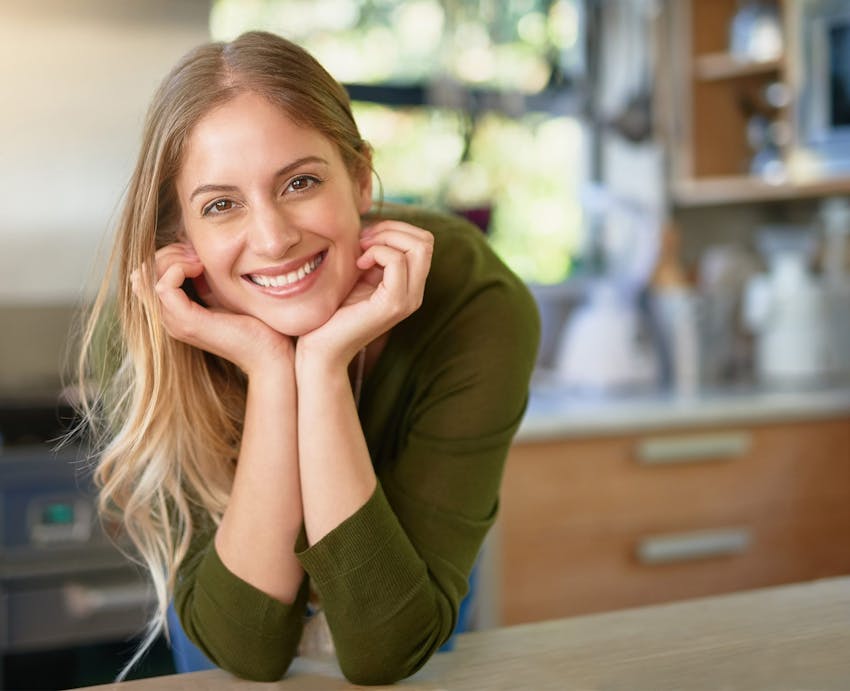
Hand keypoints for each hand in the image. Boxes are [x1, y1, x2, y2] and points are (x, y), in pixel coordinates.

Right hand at [134, 242, 293, 375]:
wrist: (271, 352)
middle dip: (167, 254)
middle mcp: (169, 319)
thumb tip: (196, 250)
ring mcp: (176, 322)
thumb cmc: (255, 322)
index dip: (166, 256)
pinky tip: (200, 267)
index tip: (196, 253)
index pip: (145, 274)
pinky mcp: (188, 323)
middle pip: (142, 273)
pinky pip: (163, 286)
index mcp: (175, 311)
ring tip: (200, 260)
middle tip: (198, 254)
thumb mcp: (224, 293)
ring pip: (148, 277)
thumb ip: (206, 278)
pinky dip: (178, 268)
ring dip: (173, 259)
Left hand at [297, 220, 433, 367]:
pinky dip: (377, 252)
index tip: (364, 239)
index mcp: (409, 285)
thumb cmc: (333, 310)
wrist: (321, 347)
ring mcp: (407, 300)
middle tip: (363, 242)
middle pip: (426, 240)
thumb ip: (373, 253)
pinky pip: (398, 261)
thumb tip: (373, 224)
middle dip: (393, 229)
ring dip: (386, 238)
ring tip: (361, 251)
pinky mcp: (393, 304)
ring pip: (419, 247)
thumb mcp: (357, 274)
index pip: (422, 241)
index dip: (394, 229)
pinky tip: (358, 264)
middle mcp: (415, 293)